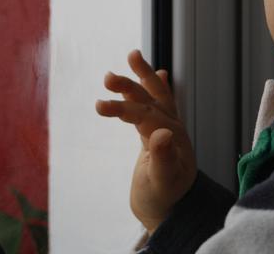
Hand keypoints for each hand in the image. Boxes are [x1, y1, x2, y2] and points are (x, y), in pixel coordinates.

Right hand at [95, 50, 196, 234]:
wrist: (170, 213)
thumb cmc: (165, 201)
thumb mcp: (162, 183)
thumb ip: (163, 159)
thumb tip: (161, 133)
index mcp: (173, 137)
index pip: (146, 115)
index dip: (123, 108)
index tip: (100, 106)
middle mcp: (172, 128)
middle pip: (152, 98)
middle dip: (132, 84)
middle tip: (108, 77)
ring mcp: (166, 129)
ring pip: (152, 98)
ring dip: (138, 81)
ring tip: (127, 60)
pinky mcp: (157, 133)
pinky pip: (156, 105)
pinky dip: (154, 89)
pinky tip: (158, 73)